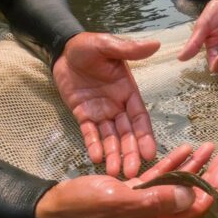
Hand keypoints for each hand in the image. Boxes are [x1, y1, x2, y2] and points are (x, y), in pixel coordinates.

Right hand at [35, 143, 217, 217]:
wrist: (52, 209)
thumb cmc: (83, 206)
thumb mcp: (119, 201)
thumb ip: (155, 200)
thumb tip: (188, 196)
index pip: (193, 207)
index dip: (211, 188)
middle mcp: (153, 215)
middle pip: (190, 196)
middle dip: (208, 176)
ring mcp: (143, 204)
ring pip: (176, 184)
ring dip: (193, 166)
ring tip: (208, 147)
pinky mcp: (132, 193)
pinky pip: (159, 178)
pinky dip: (172, 164)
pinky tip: (183, 150)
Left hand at [53, 32, 160, 178]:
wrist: (62, 50)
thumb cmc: (87, 46)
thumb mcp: (107, 45)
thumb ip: (129, 49)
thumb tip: (155, 44)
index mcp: (128, 90)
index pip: (140, 117)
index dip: (145, 135)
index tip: (150, 154)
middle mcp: (117, 105)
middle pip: (126, 133)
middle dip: (130, 152)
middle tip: (132, 174)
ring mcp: (100, 112)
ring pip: (109, 137)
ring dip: (113, 154)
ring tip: (114, 172)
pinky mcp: (83, 115)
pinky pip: (89, 133)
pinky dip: (93, 145)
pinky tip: (96, 158)